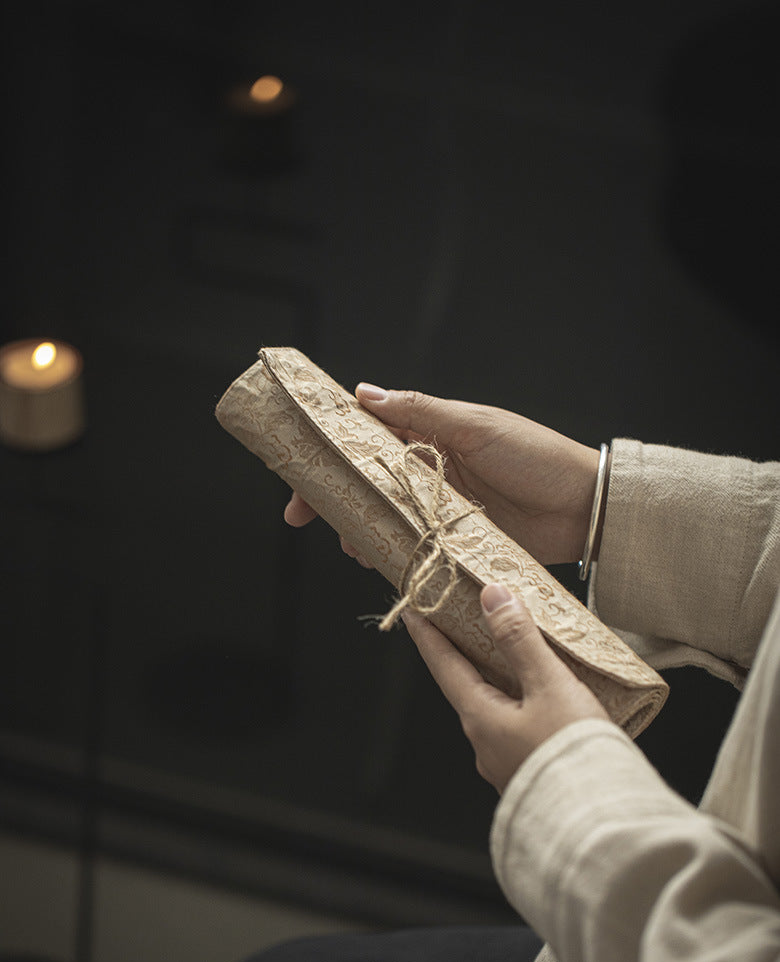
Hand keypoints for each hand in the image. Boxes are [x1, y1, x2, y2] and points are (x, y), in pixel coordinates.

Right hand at [284, 384, 600, 565]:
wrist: (583, 509)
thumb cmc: (536, 457)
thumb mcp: (476, 426)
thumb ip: (421, 412)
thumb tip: (364, 393)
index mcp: (432, 433)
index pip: (368, 435)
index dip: (331, 446)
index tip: (299, 460)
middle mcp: (429, 470)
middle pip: (366, 481)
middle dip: (331, 496)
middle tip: (300, 514)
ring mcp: (439, 508)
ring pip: (383, 517)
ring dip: (358, 528)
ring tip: (348, 543)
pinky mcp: (453, 541)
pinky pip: (411, 546)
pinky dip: (389, 552)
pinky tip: (377, 560)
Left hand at [404, 583, 608, 793]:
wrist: (601, 820)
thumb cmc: (573, 753)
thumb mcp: (549, 686)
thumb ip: (520, 640)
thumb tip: (491, 597)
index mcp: (480, 719)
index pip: (444, 667)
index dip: (428, 636)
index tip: (413, 612)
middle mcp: (484, 744)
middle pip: (468, 688)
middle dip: (467, 655)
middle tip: (467, 624)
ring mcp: (505, 764)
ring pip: (495, 710)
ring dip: (500, 682)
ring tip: (518, 657)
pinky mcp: (530, 774)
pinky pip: (518, 731)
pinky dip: (523, 706)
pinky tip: (546, 702)